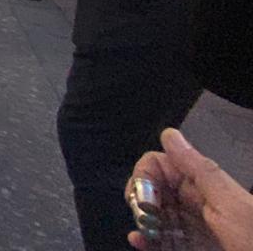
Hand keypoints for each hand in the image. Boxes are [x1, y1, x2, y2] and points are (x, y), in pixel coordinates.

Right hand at [126, 127, 252, 250]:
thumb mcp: (233, 205)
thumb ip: (201, 171)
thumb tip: (169, 134)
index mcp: (206, 187)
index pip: (162, 165)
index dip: (146, 175)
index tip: (145, 196)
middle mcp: (196, 205)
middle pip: (154, 191)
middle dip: (141, 199)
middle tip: (144, 218)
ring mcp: (192, 230)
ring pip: (154, 217)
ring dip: (141, 222)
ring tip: (143, 235)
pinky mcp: (189, 249)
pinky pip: (161, 241)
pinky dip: (146, 240)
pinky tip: (139, 242)